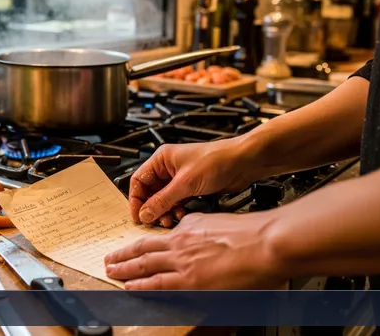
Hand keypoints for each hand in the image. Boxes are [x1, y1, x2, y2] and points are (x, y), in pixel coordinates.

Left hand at [104, 212, 286, 289]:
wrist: (267, 242)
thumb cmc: (253, 233)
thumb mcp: (217, 220)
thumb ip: (200, 227)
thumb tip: (191, 231)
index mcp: (189, 227)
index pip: (158, 238)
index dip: (141, 244)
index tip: (133, 247)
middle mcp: (181, 242)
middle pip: (143, 249)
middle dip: (123, 255)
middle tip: (109, 259)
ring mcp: (183, 262)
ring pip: (144, 265)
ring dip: (124, 269)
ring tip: (111, 272)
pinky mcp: (190, 281)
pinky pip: (157, 284)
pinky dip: (140, 285)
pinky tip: (129, 287)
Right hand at [128, 138, 256, 226]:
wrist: (242, 163)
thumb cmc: (217, 160)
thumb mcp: (185, 183)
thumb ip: (163, 200)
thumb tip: (145, 213)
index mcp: (161, 159)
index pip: (138, 180)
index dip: (136, 199)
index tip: (138, 215)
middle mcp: (168, 168)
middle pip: (150, 192)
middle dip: (151, 207)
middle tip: (153, 221)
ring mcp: (179, 178)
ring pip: (163, 199)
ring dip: (164, 211)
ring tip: (168, 219)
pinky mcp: (191, 187)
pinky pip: (176, 201)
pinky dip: (176, 210)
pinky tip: (180, 215)